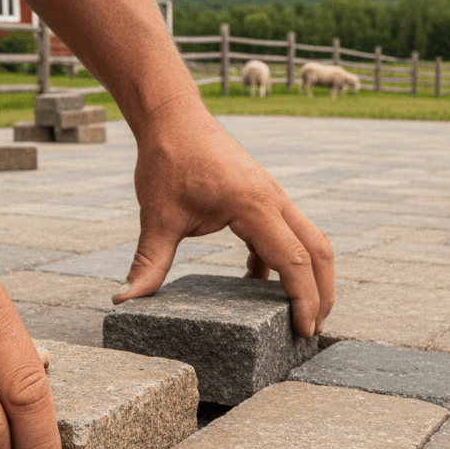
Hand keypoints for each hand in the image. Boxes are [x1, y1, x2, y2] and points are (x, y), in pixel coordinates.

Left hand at [113, 109, 333, 336]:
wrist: (173, 116)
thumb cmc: (167, 159)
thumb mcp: (157, 215)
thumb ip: (148, 262)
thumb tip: (125, 300)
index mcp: (253, 205)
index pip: (293, 261)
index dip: (303, 299)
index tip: (303, 330)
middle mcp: (273, 199)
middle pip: (318, 251)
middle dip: (323, 293)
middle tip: (312, 332)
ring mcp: (272, 196)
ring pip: (310, 239)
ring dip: (311, 276)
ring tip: (300, 313)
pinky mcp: (263, 196)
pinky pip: (286, 232)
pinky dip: (282, 261)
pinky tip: (255, 283)